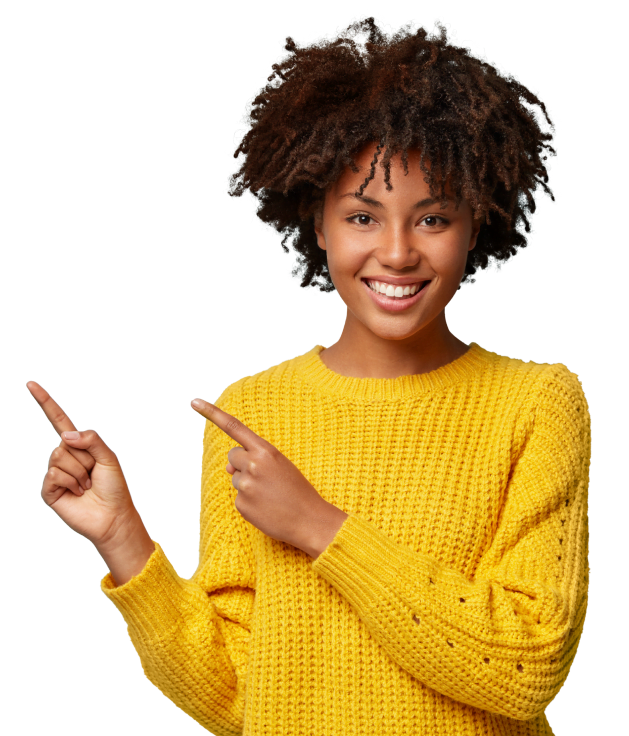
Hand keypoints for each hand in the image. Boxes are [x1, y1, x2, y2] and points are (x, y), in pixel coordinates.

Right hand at [28, 380, 142, 550]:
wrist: (112, 516)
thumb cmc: (113, 489)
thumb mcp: (107, 458)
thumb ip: (91, 440)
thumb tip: (66, 434)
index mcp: (79, 447)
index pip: (59, 421)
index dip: (46, 403)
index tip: (32, 384)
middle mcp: (65, 457)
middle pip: (64, 443)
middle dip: (84, 458)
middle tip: (93, 474)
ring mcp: (56, 473)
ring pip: (59, 458)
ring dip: (79, 472)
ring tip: (87, 485)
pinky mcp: (50, 489)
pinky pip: (54, 474)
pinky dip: (70, 482)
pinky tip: (78, 492)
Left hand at [191, 397, 333, 552]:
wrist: (309, 520)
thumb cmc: (297, 490)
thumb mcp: (280, 465)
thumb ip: (253, 458)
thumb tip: (227, 468)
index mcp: (265, 451)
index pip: (234, 427)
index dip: (212, 413)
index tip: (195, 402)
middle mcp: (252, 465)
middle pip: (232, 456)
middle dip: (241, 464)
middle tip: (264, 477)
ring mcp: (245, 486)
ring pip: (235, 478)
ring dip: (247, 484)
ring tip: (269, 494)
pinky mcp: (241, 505)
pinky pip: (238, 497)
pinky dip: (249, 502)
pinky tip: (265, 507)